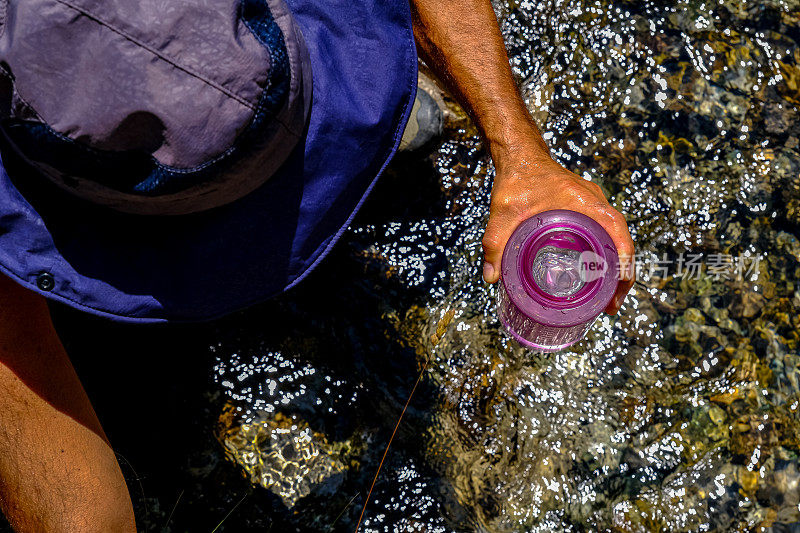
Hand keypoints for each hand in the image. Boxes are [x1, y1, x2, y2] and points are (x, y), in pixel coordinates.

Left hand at [482, 154, 634, 314]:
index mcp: (582, 201)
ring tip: (607, 298)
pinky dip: (606, 254)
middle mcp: (594, 202)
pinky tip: (596, 275)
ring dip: (616, 266)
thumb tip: (492, 277)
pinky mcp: (587, 209)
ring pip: (615, 238)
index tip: (620, 285)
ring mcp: (593, 205)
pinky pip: (605, 233)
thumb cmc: (516, 178)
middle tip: (611, 305)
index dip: (623, 259)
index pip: (616, 230)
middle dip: (622, 274)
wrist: (520, 156)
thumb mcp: (503, 212)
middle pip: (620, 240)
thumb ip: (495, 242)